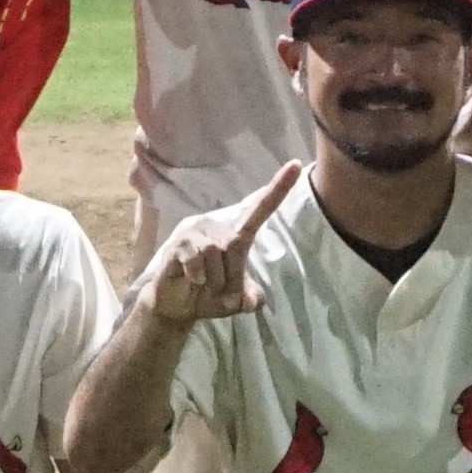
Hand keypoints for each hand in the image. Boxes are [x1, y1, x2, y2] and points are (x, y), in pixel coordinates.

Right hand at [134, 160, 297, 324]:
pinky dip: (198, 275)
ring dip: (214, 279)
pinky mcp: (178, 242)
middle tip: (221, 293)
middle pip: (235, 244)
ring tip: (204, 286)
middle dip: (231, 276)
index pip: (260, 209)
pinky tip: (192, 280)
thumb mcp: (235, 300)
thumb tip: (252, 301)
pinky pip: (196, 256)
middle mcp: (217, 227)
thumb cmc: (207, 295)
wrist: (175, 307)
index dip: (278, 188)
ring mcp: (196, 232)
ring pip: (215, 252)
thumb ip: (249, 296)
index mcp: (236, 235)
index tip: (296, 164)